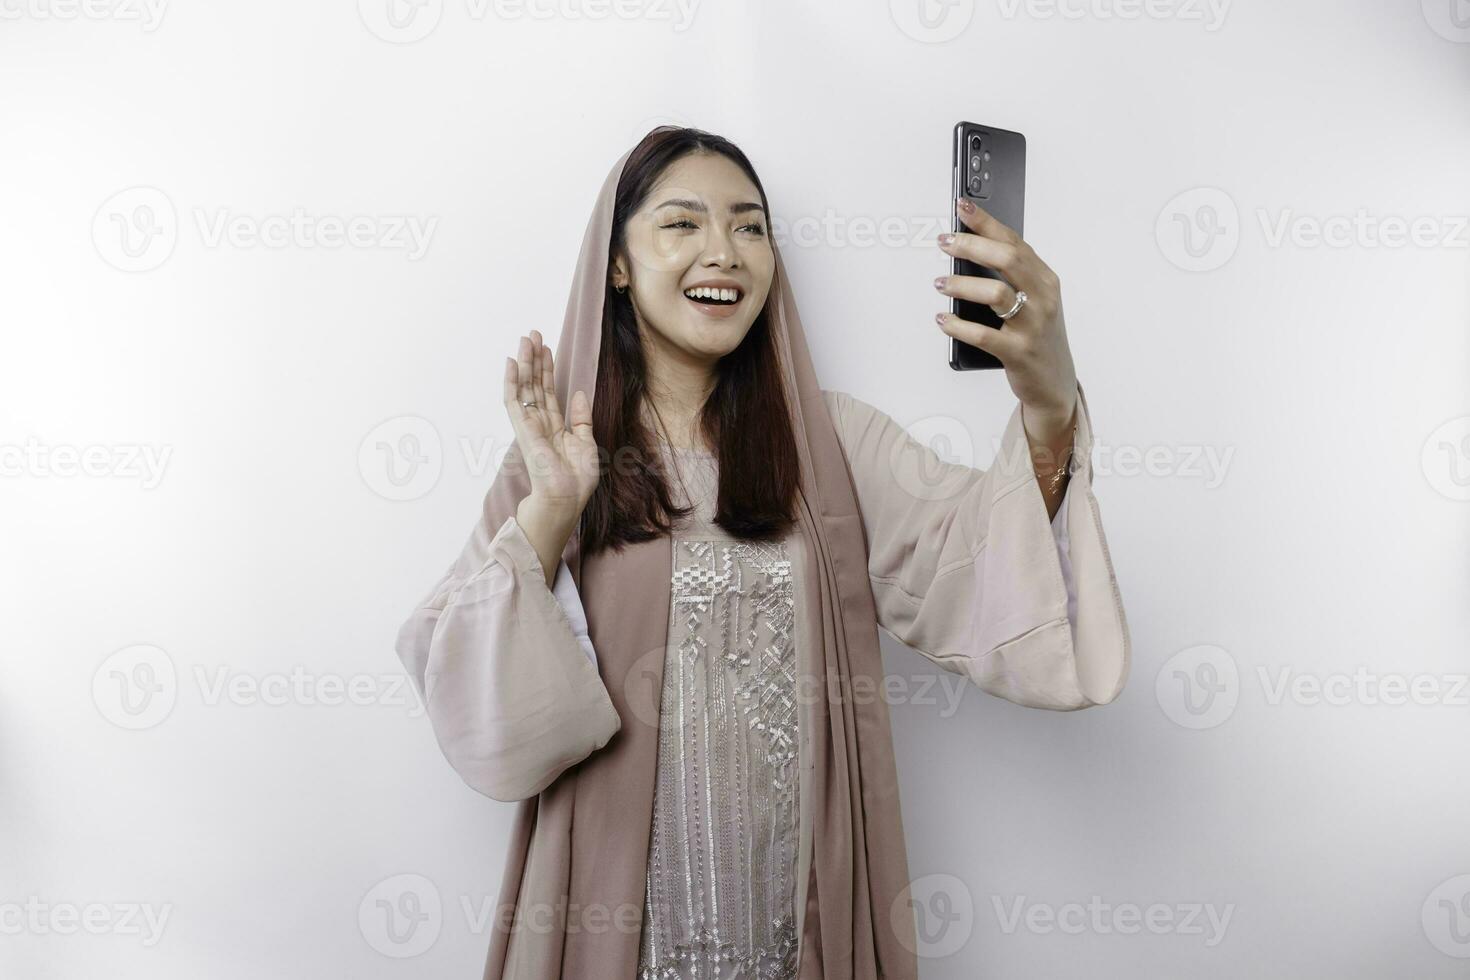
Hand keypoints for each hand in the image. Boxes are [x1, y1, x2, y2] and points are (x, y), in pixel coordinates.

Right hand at [502, 330, 599, 514]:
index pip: (548, 391)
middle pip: (535, 384)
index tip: (547, 347)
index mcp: (554, 427)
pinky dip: (511, 381)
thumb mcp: (587, 442)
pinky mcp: (522, 429)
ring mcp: (529, 425)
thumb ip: (581, 418)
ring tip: (525, 339)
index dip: (547, 369)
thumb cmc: (576, 479)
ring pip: (524, 387)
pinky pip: (513, 401)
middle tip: (533, 333)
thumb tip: (577, 393)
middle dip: (534, 358)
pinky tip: (511, 362)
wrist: (566, 499)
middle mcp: (539, 423)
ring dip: (524, 362)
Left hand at [935, 198, 1077, 432]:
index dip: (986, 222)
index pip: (1014, 242)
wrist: (1055, 383)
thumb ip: (1011, 277)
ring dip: (962, 286)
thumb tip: (969, 251)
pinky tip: (944, 320)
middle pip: (1007, 260)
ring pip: (996, 293)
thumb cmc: (1038, 337)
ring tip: (941, 283)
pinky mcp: (1019, 352)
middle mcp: (1042, 298)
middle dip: (971, 246)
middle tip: (945, 243)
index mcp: (1045, 280)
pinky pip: (983, 335)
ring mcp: (1033, 326)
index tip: (962, 207)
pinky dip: (958, 326)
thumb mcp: (1034, 302)